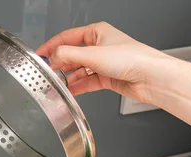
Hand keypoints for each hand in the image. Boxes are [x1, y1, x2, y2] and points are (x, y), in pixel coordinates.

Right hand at [36, 22, 172, 102]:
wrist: (151, 78)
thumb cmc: (133, 59)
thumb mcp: (94, 54)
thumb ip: (69, 56)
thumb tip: (52, 58)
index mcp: (97, 32)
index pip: (67, 37)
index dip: (51, 46)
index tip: (39, 55)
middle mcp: (100, 46)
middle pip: (72, 55)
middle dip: (59, 65)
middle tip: (46, 73)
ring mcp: (103, 63)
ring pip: (79, 70)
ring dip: (68, 78)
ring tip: (56, 85)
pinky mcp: (107, 78)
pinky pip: (87, 82)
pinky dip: (77, 87)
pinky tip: (69, 91)